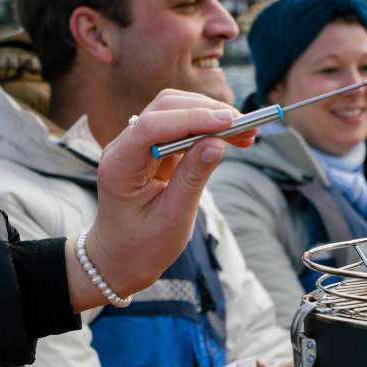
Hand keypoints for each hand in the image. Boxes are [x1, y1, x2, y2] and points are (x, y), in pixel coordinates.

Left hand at [67, 89, 257, 310]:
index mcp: (119, 165)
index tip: (230, 123)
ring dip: (210, 115)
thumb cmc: (142, 246)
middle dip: (208, 112)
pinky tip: (230, 137)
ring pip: (175, 110)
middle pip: (165, 108)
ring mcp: (138, 145)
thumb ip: (193, 178)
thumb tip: (218, 144)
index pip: (152, 126)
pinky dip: (208, 127)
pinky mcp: (154, 148)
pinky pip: (182, 126)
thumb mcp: (173, 218)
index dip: (193, 119)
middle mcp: (124, 147)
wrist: (121, 259)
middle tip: (247, 127)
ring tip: (245, 132)